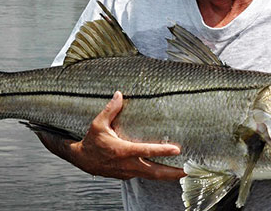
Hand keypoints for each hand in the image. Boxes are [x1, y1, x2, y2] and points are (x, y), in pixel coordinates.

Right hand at [37, 91, 185, 179]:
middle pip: (155, 172)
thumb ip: (110, 110)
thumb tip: (119, 94)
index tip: (177, 150)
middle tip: (188, 170)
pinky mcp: (127, 175)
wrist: (82, 160)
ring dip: (167, 176)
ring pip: (152, 176)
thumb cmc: (91, 142)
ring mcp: (128, 172)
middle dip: (172, 173)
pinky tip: (166, 170)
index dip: (162, 150)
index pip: (146, 151)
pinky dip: (157, 174)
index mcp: (123, 151)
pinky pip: (145, 175)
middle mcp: (128, 164)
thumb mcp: (98, 124)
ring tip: (183, 173)